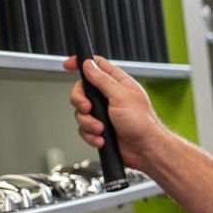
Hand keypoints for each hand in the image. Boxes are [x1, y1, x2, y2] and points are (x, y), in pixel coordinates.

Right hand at [64, 55, 165, 170]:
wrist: (144, 150)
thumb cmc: (142, 123)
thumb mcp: (121, 96)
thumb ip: (102, 80)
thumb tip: (88, 65)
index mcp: (117, 83)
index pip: (96, 65)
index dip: (81, 63)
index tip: (68, 65)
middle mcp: (109, 96)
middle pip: (82, 90)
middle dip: (80, 101)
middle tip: (87, 108)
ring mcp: (103, 113)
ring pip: (81, 113)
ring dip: (88, 123)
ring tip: (101, 129)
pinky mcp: (100, 128)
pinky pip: (84, 129)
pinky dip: (91, 135)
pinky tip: (101, 138)